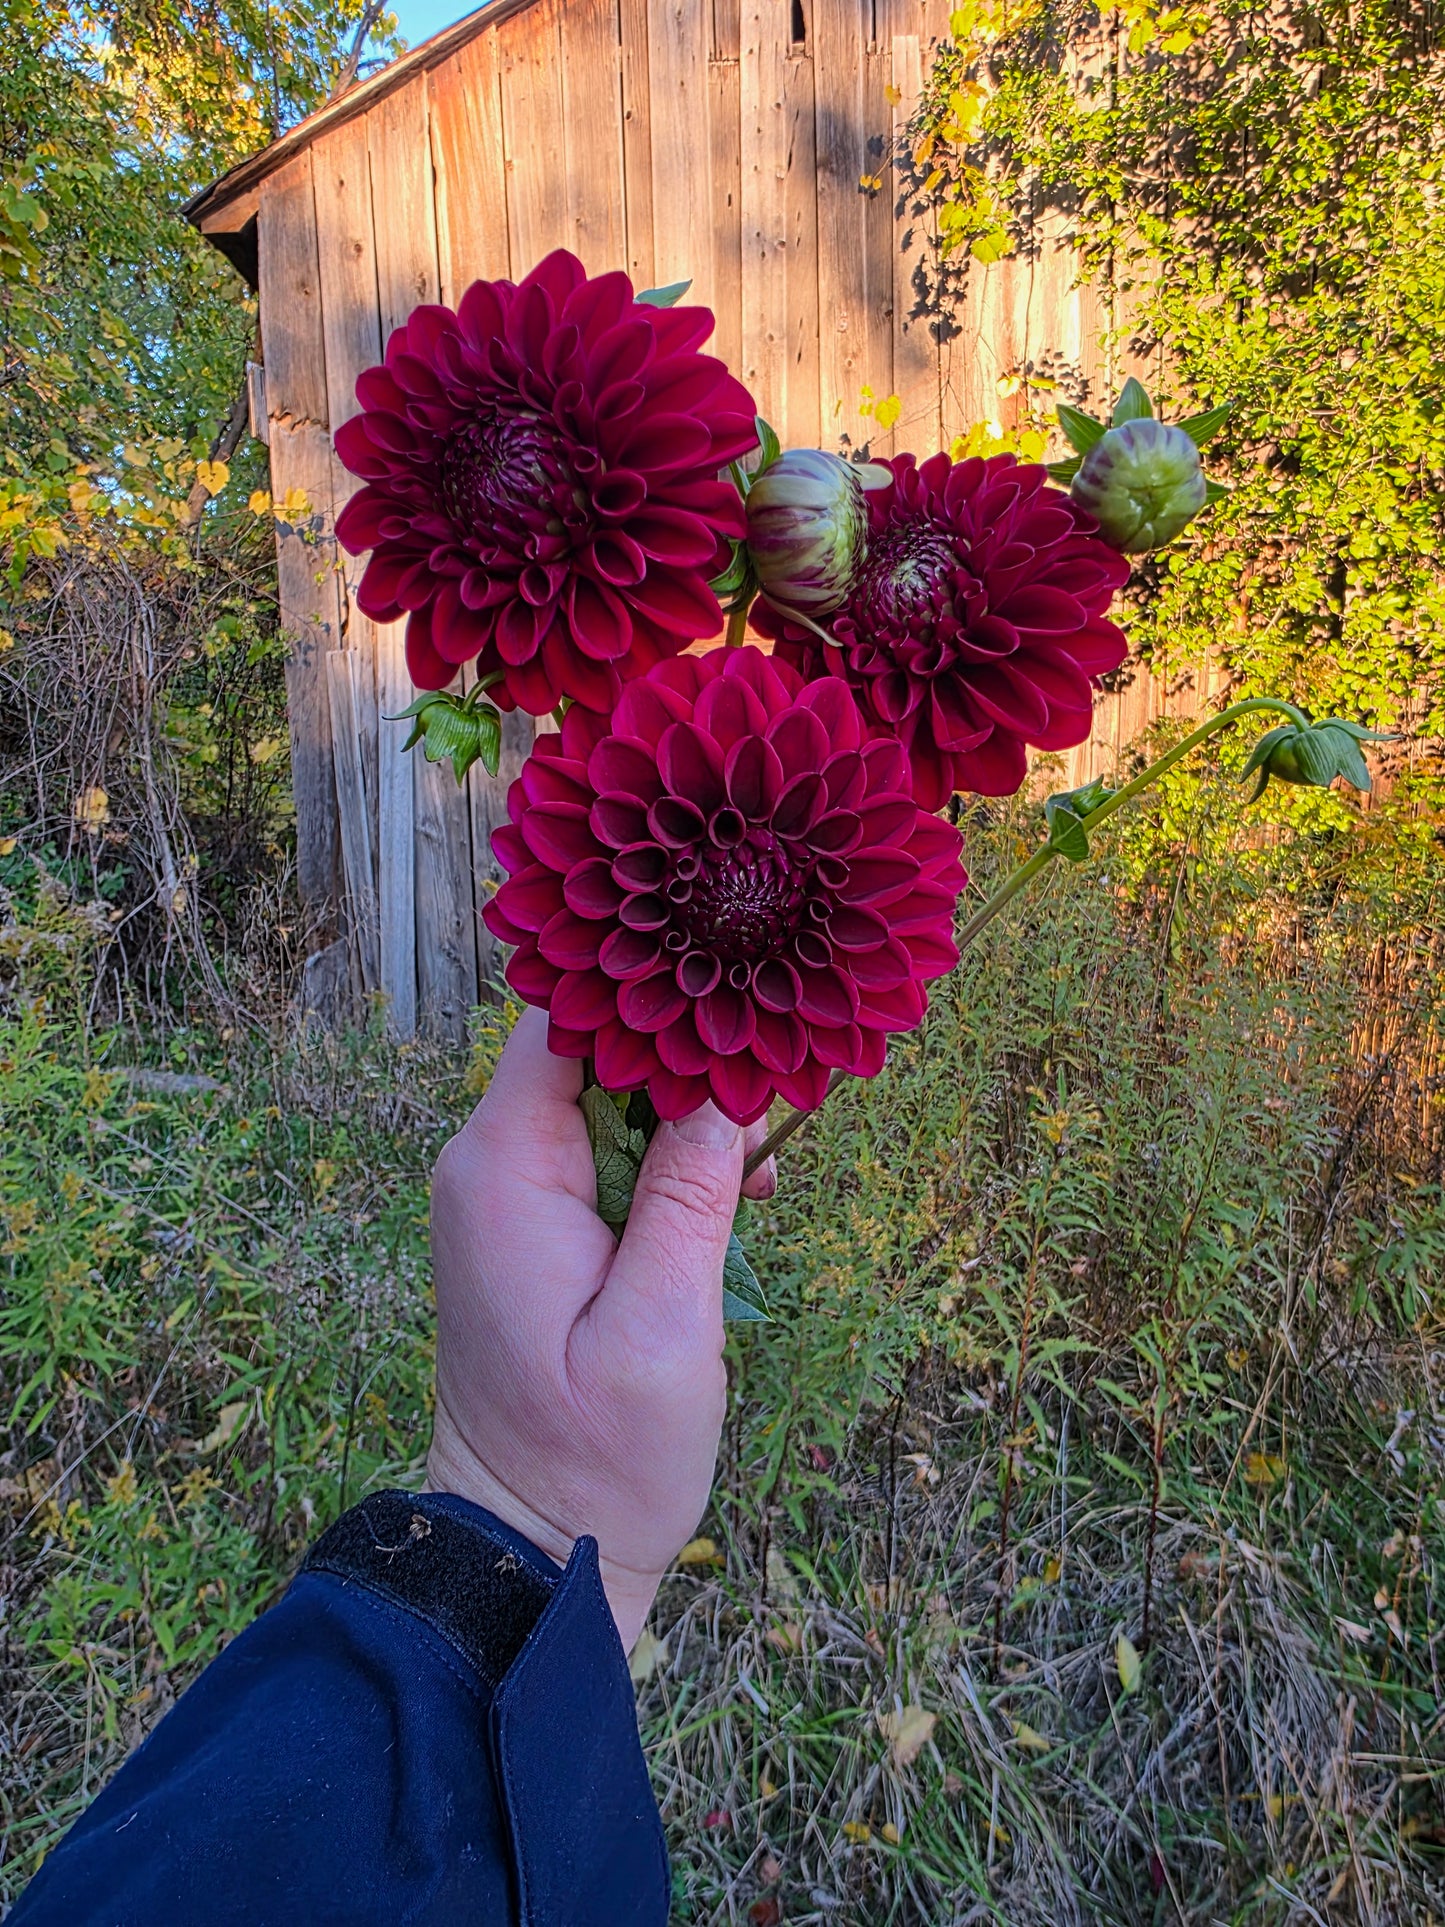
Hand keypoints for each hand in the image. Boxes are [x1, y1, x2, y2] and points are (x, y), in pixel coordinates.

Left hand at [425, 1008, 775, 1651]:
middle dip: (687, 1070)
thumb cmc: (594, 1458)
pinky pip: (607, 1152)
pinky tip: (729, 1203)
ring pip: (609, 1098)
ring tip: (757, 1182)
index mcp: (503, 1170)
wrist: (530, 1550)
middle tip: (769, 1125)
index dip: (653, 1005)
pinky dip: (670, 1164)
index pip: (562, 1020)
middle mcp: (490, 1164)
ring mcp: (509, 1194)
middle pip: (594, 1050)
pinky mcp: (537, 1224)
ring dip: (688, 1122)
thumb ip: (690, 1195)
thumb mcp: (662, 1327)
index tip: (740, 1024)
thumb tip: (724, 1083)